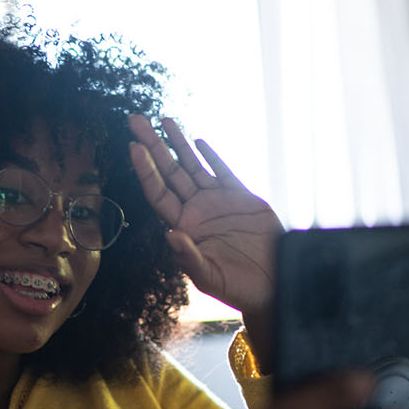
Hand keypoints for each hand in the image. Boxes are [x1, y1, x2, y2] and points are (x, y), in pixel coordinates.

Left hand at [127, 115, 280, 314]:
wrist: (274, 284)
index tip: (134, 147)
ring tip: (163, 120)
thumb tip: (171, 235)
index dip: (145, 170)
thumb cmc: (238, 288)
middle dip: (152, 145)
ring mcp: (217, 202)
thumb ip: (189, 257)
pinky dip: (211, 155)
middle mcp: (195, 211)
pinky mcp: (241, 198)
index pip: (158, 193)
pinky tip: (197, 140)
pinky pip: (222, 171)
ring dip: (177, 143)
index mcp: (183, 227)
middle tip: (135, 120)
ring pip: (192, 166)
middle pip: (168, 171)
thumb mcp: (210, 278)